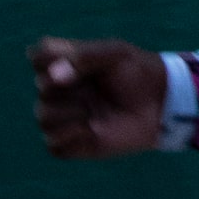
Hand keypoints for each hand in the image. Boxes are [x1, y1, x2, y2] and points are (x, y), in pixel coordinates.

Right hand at [29, 37, 167, 159]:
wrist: (160, 104)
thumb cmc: (138, 74)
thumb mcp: (115, 54)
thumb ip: (82, 57)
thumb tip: (53, 77)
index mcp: (66, 64)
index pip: (39, 57)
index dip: (50, 60)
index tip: (77, 61)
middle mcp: (60, 90)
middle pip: (41, 88)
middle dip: (69, 87)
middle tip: (94, 88)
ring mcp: (64, 117)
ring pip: (44, 117)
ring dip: (71, 113)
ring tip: (93, 111)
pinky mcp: (71, 143)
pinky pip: (53, 144)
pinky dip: (72, 137)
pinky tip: (93, 130)